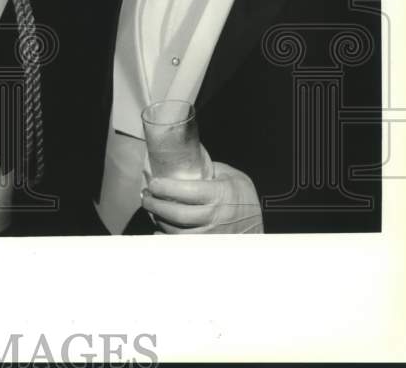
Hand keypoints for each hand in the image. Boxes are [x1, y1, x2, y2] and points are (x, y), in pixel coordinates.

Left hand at [142, 161, 263, 233]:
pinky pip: (181, 245)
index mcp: (219, 194)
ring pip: (175, 231)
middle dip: (154, 204)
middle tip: (145, 195)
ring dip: (158, 220)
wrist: (260, 222)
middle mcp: (215, 217)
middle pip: (176, 214)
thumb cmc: (243, 195)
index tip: (153, 182)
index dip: (164, 187)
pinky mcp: (208, 245)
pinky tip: (158, 228)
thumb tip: (180, 160)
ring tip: (151, 208)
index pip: (185, 192)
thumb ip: (206, 168)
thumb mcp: (230, 175)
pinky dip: (166, 237)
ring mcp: (212, 234)